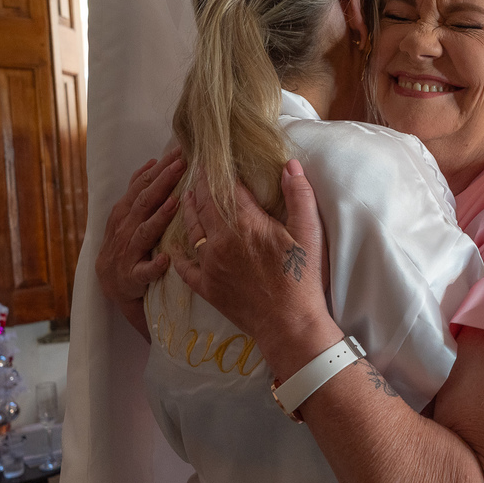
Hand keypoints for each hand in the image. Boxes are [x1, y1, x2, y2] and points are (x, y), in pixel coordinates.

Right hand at [96, 147, 185, 338]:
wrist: (112, 283)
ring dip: (159, 217)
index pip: (143, 184)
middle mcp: (125, 228)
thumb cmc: (125, 243)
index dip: (161, 168)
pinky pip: (144, 271)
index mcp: (125, 212)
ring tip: (175, 202)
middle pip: (144, 202)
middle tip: (182, 165)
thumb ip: (138, 189)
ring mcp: (128, 252)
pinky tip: (166, 260)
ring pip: (144, 232)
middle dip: (163, 182)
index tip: (180, 152)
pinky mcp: (133, 276)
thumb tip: (151, 161)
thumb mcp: (127, 214)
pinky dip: (154, 266)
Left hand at [175, 160, 340, 379]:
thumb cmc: (302, 278)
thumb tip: (290, 165)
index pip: (225, 188)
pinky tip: (174, 246)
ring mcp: (210, 264)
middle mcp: (221, 240)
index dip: (217, 170)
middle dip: (198, 185)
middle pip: (204, 204)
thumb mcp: (310, 232)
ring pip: (191, 230)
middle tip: (193, 170)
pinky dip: (178, 254)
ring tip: (185, 197)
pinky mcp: (207, 287)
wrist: (289, 324)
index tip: (210, 158)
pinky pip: (185, 267)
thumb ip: (299, 196)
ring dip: (187, 210)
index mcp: (245, 223)